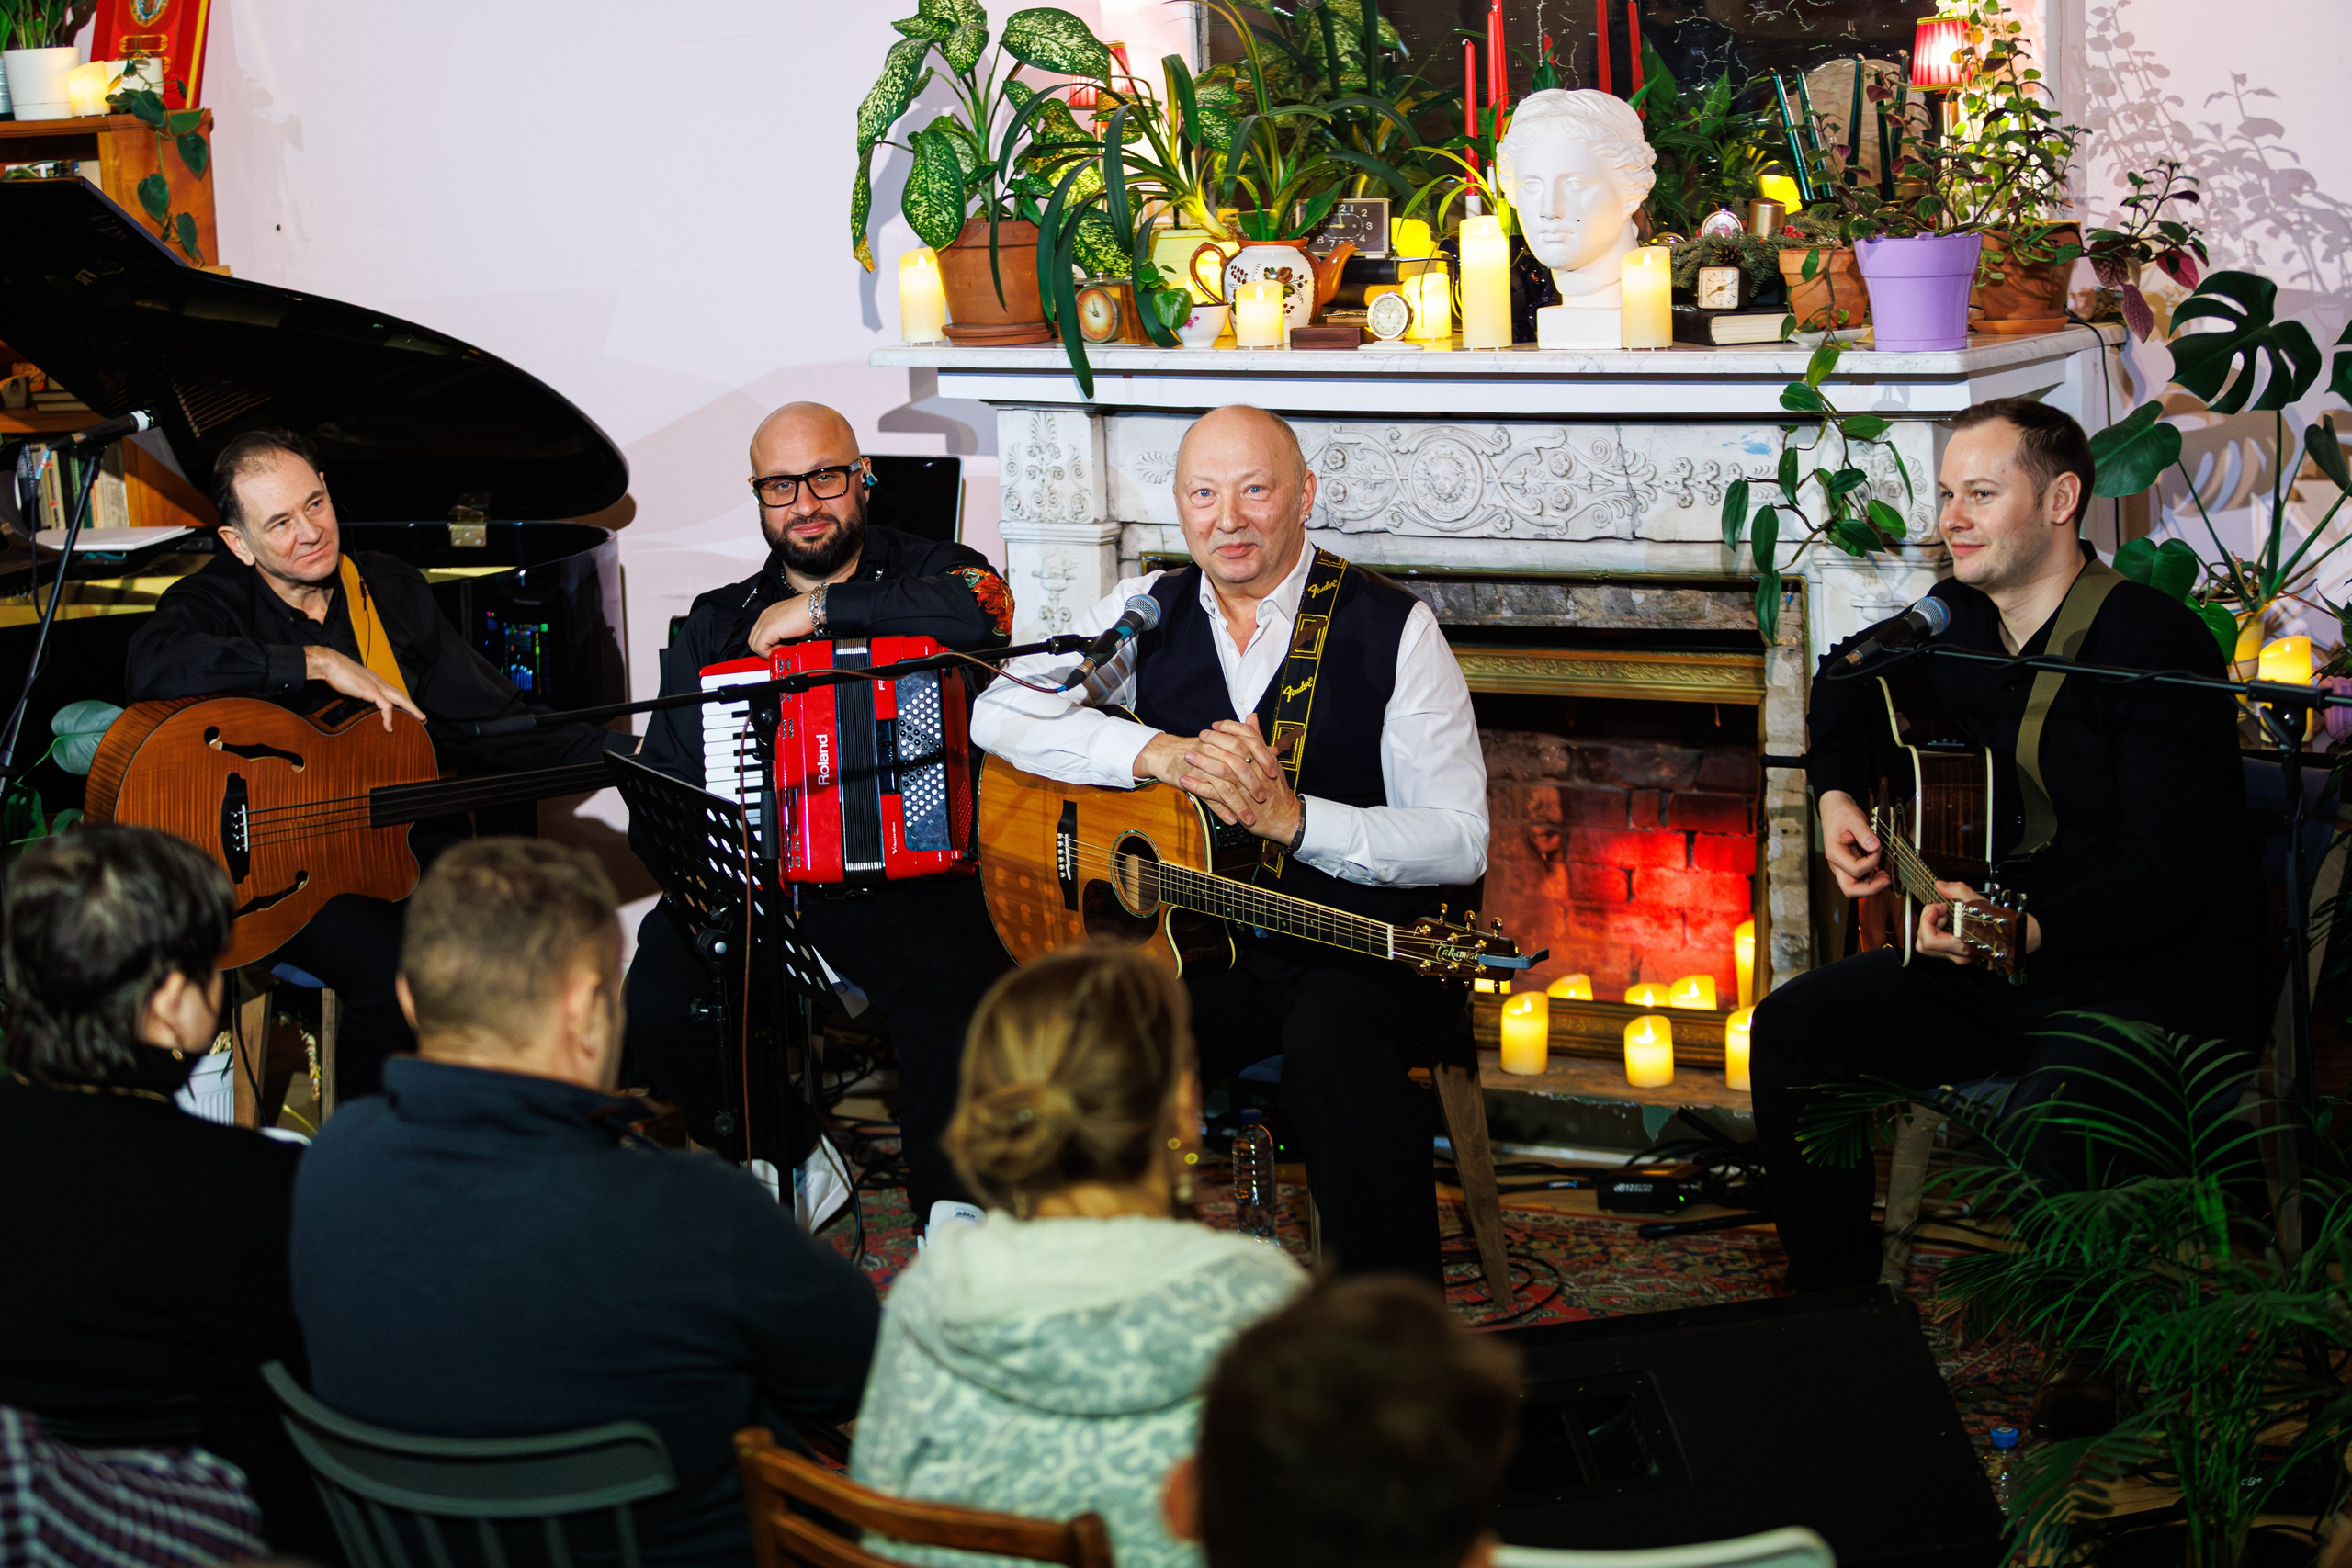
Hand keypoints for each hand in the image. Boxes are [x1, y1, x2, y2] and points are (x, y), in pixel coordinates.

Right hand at [306, 646, 424, 731]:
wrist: (329, 663)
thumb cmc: (336, 673)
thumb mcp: (351, 684)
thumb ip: (358, 691)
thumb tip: (358, 699)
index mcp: (374, 680)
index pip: (393, 692)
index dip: (402, 701)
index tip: (408, 710)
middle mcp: (378, 681)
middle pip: (401, 695)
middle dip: (413, 706)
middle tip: (423, 717)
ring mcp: (376, 686)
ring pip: (400, 699)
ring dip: (411, 710)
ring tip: (419, 719)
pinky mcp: (371, 691)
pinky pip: (385, 707)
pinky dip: (389, 718)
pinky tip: (389, 727)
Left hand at [747, 597, 814, 656]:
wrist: (814, 606)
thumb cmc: (809, 612)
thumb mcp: (792, 622)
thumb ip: (785, 631)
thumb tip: (785, 643)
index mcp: (769, 614)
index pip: (758, 633)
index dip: (766, 644)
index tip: (777, 649)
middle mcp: (764, 617)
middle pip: (753, 639)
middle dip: (764, 649)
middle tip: (778, 652)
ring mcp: (765, 622)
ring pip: (754, 644)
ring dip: (767, 651)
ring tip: (782, 650)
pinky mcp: (768, 629)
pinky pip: (760, 647)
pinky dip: (770, 652)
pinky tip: (782, 649)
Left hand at [1181, 716, 1301, 845]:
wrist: (1283, 818)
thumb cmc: (1276, 789)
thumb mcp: (1271, 761)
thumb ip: (1259, 739)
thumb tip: (1252, 716)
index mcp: (1264, 758)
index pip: (1247, 736)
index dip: (1229, 728)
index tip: (1215, 725)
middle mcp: (1256, 770)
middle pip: (1232, 751)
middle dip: (1213, 742)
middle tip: (1199, 737)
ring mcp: (1246, 787)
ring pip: (1222, 770)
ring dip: (1202, 762)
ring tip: (1187, 756)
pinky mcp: (1237, 803)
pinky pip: (1214, 793)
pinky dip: (1198, 786)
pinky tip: (1185, 781)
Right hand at [1819, 790, 1888, 898]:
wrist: (1835, 810)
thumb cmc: (1842, 814)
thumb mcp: (1853, 818)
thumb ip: (1863, 833)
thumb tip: (1875, 847)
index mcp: (1835, 854)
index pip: (1855, 869)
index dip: (1872, 862)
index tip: (1878, 847)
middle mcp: (1837, 864)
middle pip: (1850, 889)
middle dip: (1870, 889)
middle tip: (1886, 880)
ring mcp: (1842, 867)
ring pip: (1855, 888)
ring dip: (1872, 887)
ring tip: (1886, 877)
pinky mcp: (1850, 865)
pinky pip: (1859, 880)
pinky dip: (1871, 880)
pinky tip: (1881, 873)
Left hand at [1916, 879, 2041, 964]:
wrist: (2020, 934)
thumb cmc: (2001, 920)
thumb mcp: (1979, 901)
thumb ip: (1957, 890)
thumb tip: (1938, 885)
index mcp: (1961, 946)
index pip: (1927, 940)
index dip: (1926, 921)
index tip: (1939, 906)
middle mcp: (1958, 955)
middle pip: (1924, 944)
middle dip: (1927, 923)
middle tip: (1942, 910)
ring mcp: (1959, 956)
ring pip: (1930, 945)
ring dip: (1933, 926)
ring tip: (1949, 913)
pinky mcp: (1960, 952)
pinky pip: (1940, 943)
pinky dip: (1940, 929)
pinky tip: (1954, 919)